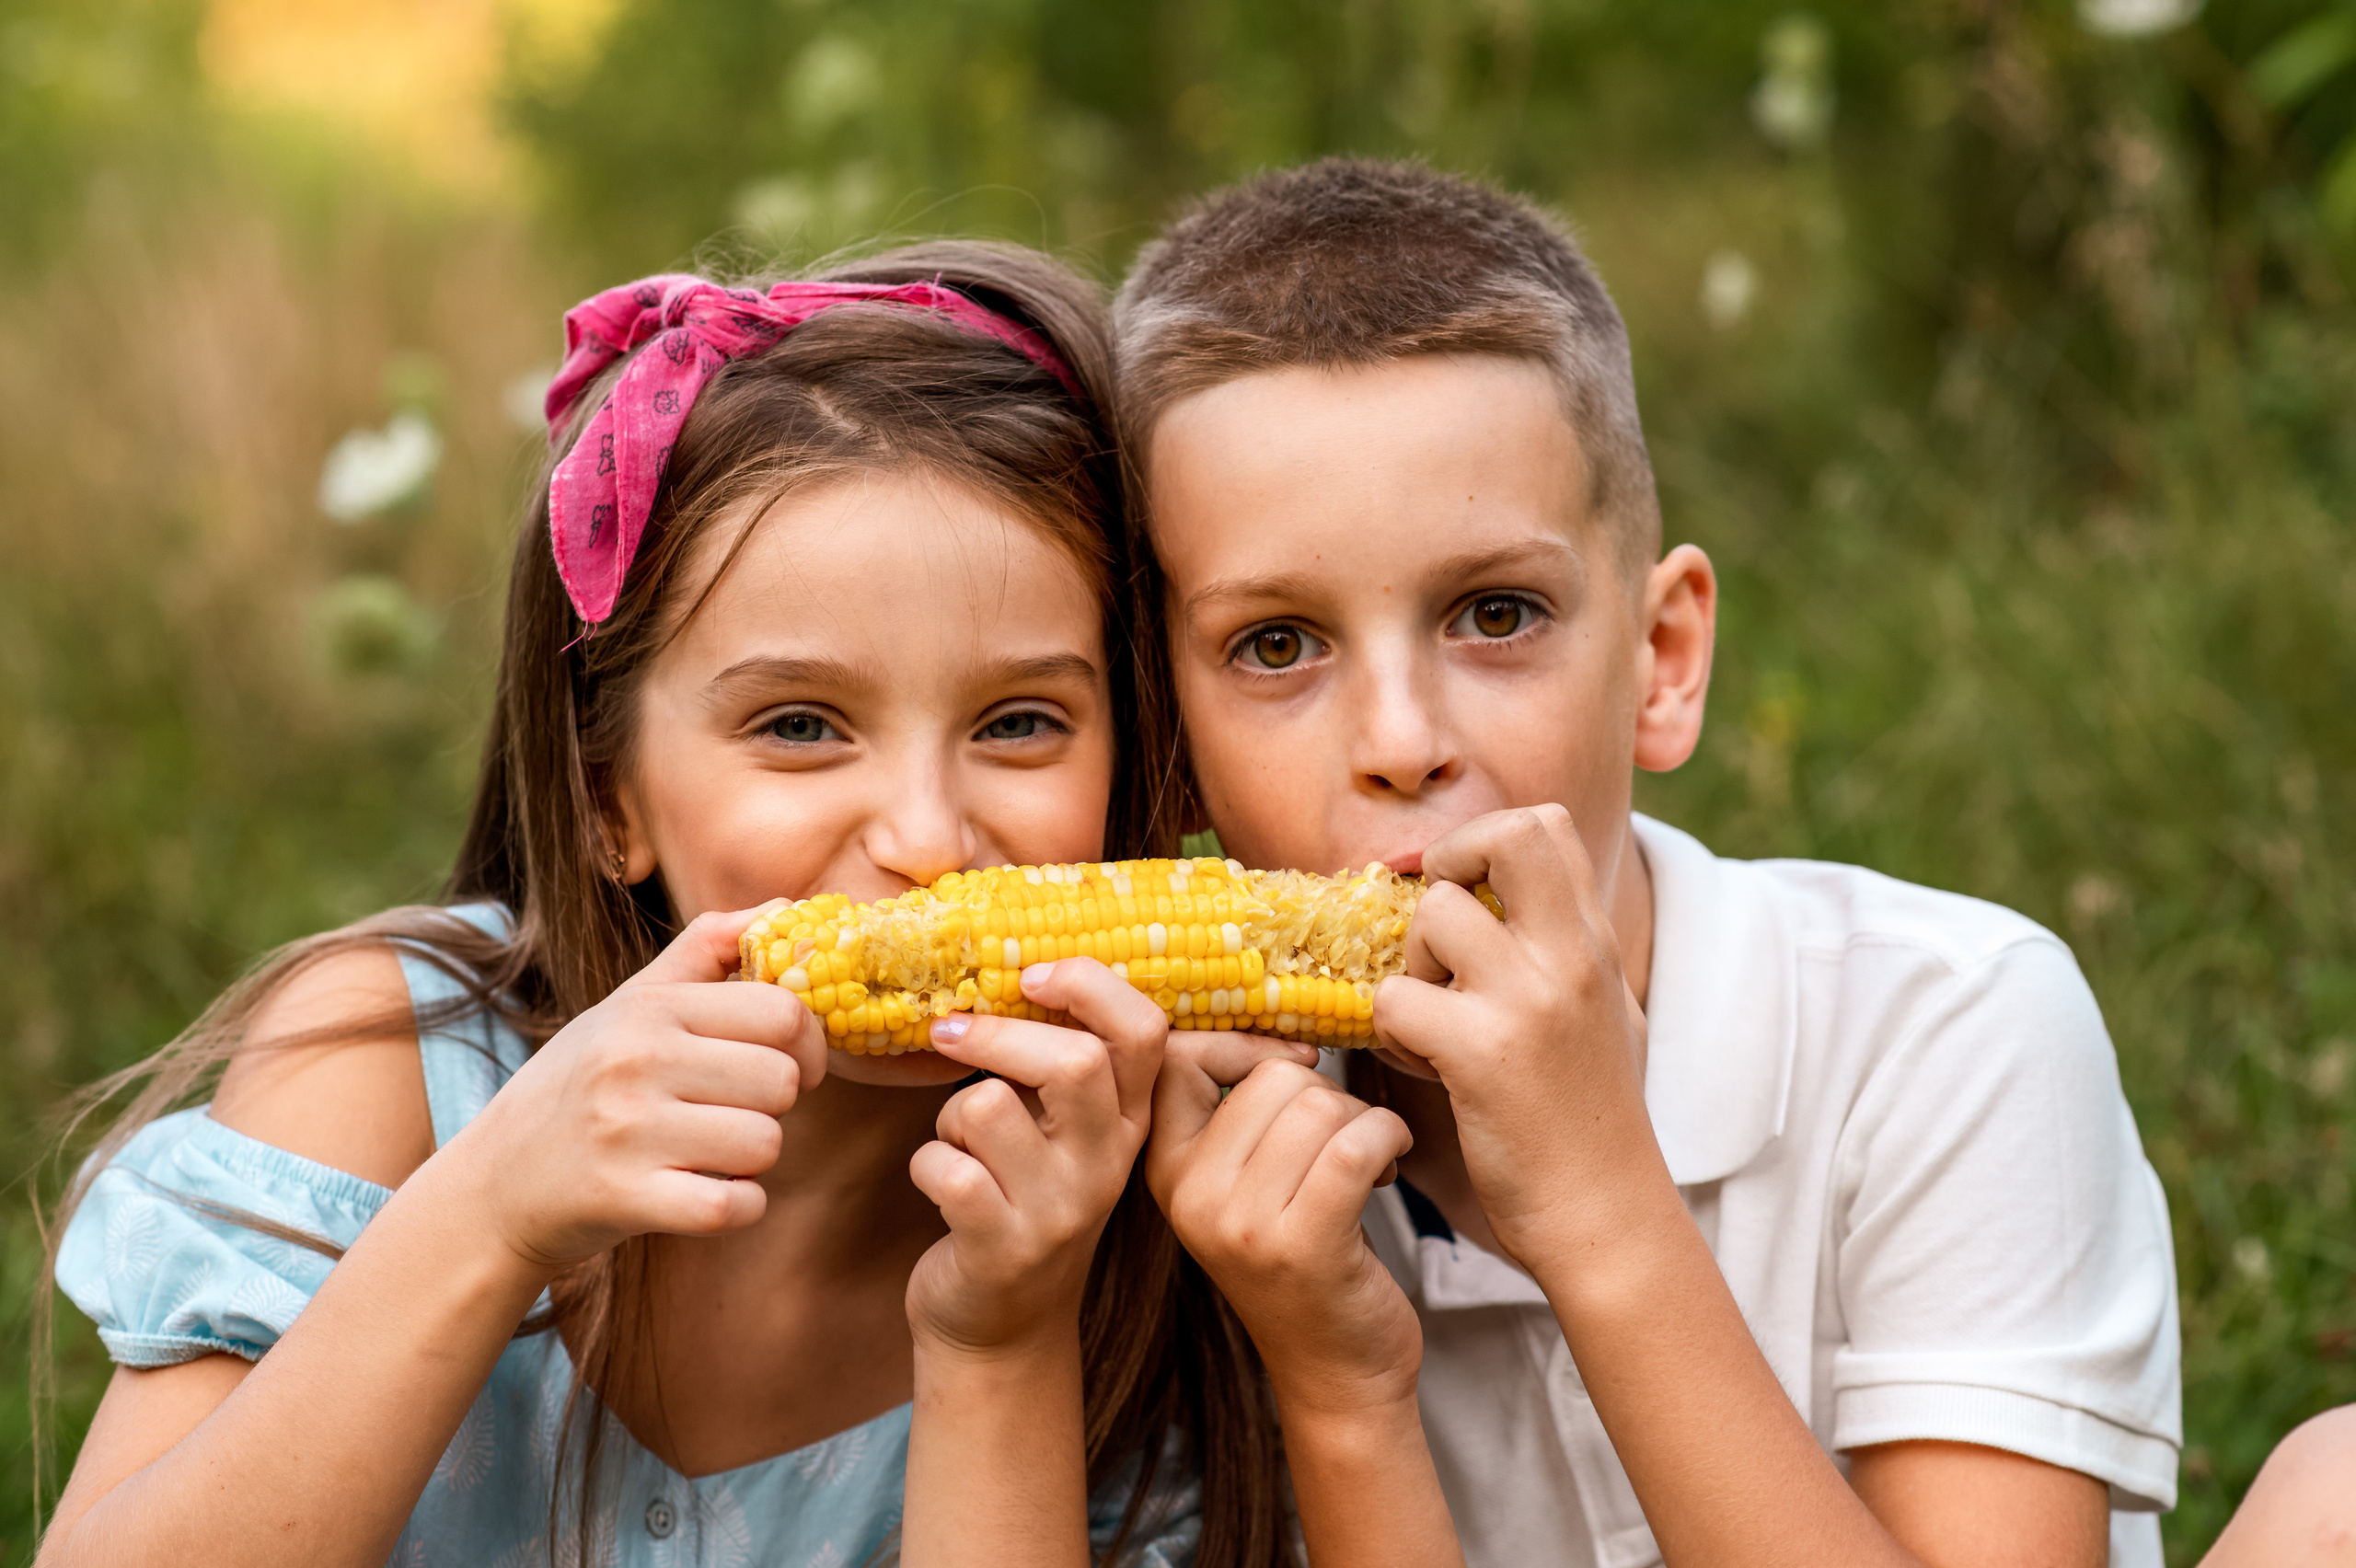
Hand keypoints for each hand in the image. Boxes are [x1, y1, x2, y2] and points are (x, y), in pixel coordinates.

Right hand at [443, 905, 825, 1273]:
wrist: (495, 1182)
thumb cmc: (580, 1086)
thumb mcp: (627, 1005)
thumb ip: (705, 952)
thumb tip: (785, 908)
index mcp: (646, 1009)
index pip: (781, 1012)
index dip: (806, 1044)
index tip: (792, 1065)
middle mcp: (635, 1060)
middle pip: (782, 1081)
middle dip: (774, 1105)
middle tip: (736, 1112)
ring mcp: (627, 1131)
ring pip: (765, 1143)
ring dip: (753, 1159)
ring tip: (710, 1151)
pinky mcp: (625, 1197)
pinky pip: (735, 1205)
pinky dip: (741, 1207)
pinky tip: (711, 1194)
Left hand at [902, 958, 1163, 1357]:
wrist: (1005, 1329)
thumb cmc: (1024, 1202)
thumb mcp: (1066, 1136)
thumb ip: (1060, 1066)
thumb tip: (1013, 970)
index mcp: (1128, 1122)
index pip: (1143, 1031)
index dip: (1088, 986)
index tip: (1030, 977)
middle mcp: (1105, 1164)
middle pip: (1074, 1062)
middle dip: (996, 1036)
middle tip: (949, 1032)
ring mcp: (1059, 1212)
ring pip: (990, 1109)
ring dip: (951, 1114)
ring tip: (957, 1140)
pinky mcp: (1002, 1248)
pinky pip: (946, 1169)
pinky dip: (927, 1163)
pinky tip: (940, 1184)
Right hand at [1145, 1034, 1421, 1416]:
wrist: (1339, 1370)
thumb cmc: (1304, 1259)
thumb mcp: (1239, 1185)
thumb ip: (1231, 1111)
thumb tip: (1262, 1018)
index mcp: (1164, 1168)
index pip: (1177, 1056)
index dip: (1243, 1044)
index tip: (1296, 1070)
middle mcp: (1188, 1195)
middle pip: (1269, 1076)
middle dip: (1326, 1095)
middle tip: (1343, 1139)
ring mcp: (1239, 1224)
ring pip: (1317, 1105)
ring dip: (1363, 1122)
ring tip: (1368, 1160)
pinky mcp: (1301, 1245)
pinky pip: (1353, 1143)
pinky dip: (1388, 1139)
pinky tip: (1392, 1163)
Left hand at [1374, 804, 1654, 1267]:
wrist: (1607, 1218)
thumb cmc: (1591, 1120)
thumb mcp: (1602, 1012)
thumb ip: (1558, 948)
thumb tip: (1497, 893)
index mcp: (1595, 942)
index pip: (1544, 822)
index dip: (1485, 838)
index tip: (1464, 890)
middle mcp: (1572, 956)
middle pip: (1506, 833)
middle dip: (1449, 860)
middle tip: (1437, 931)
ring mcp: (1531, 1000)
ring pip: (1434, 915)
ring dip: (1412, 965)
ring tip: (1433, 1021)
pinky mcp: (1484, 1053)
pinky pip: (1397, 997)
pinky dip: (1395, 1031)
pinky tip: (1427, 1067)